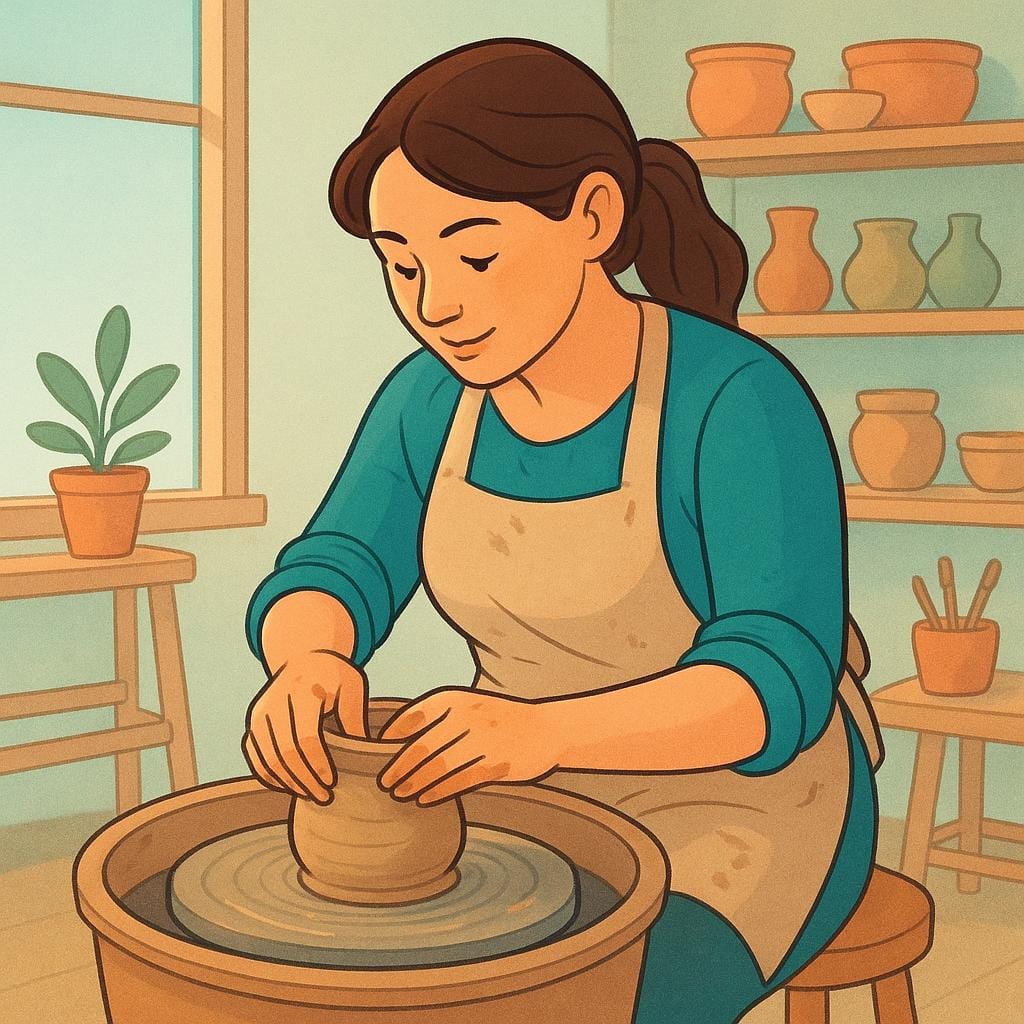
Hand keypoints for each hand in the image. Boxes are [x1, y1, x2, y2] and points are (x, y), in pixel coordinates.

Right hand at [242, 650, 367, 803]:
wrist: (304, 656)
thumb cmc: (333, 676)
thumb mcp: (352, 688)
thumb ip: (356, 720)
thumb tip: (364, 759)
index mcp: (303, 690)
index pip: (306, 737)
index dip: (317, 764)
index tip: (331, 782)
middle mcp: (275, 701)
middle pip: (285, 752)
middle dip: (304, 780)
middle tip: (323, 797)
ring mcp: (260, 712)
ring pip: (268, 758)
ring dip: (288, 782)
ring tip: (310, 795)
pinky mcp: (253, 723)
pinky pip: (256, 757)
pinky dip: (270, 776)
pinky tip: (289, 787)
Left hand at [377, 688, 559, 805]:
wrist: (546, 729)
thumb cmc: (499, 720)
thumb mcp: (469, 706)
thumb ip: (437, 718)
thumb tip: (395, 739)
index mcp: (455, 699)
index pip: (413, 716)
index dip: (393, 736)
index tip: (378, 753)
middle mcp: (467, 717)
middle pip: (422, 747)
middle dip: (399, 767)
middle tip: (384, 783)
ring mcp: (482, 741)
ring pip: (438, 767)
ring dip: (414, 783)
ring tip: (400, 794)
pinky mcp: (496, 764)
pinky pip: (459, 781)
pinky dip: (438, 792)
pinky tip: (425, 800)